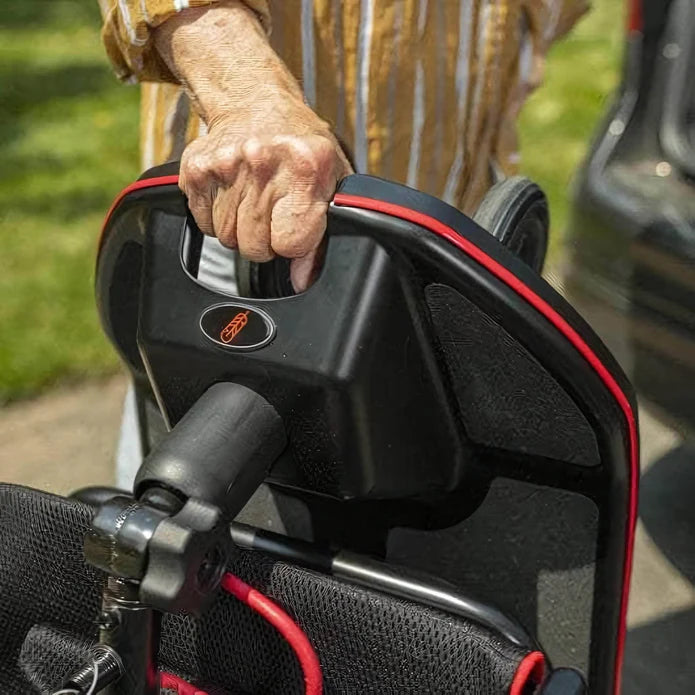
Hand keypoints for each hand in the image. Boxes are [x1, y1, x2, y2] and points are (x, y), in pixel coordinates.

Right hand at [154, 2, 351, 291]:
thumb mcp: (330, 181)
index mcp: (304, 168)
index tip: (295, 230)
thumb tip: (301, 278)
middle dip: (265, 242)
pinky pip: (204, 224)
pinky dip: (216, 218)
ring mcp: (224, 164)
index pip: (290, 242)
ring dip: (240, 230)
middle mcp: (262, 163)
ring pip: (227, 239)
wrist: (255, 100)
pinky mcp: (195, 169)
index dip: (293, 244)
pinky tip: (232, 193)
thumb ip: (324, 233)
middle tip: (273, 215)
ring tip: (253, 201)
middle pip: (255, 247)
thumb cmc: (300, 146)